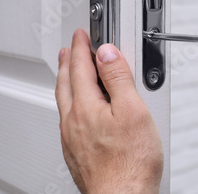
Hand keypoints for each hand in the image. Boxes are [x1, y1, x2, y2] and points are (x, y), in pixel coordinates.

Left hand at [55, 30, 162, 193]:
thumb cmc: (130, 162)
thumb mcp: (133, 110)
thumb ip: (119, 79)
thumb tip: (107, 53)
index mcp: (86, 108)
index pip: (80, 68)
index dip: (81, 48)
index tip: (81, 35)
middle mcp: (73, 122)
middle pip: (65, 84)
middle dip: (67, 62)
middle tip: (69, 49)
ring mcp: (72, 139)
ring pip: (64, 102)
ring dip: (66, 81)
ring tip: (68, 71)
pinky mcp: (76, 153)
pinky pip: (68, 118)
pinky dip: (70, 103)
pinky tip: (78, 108)